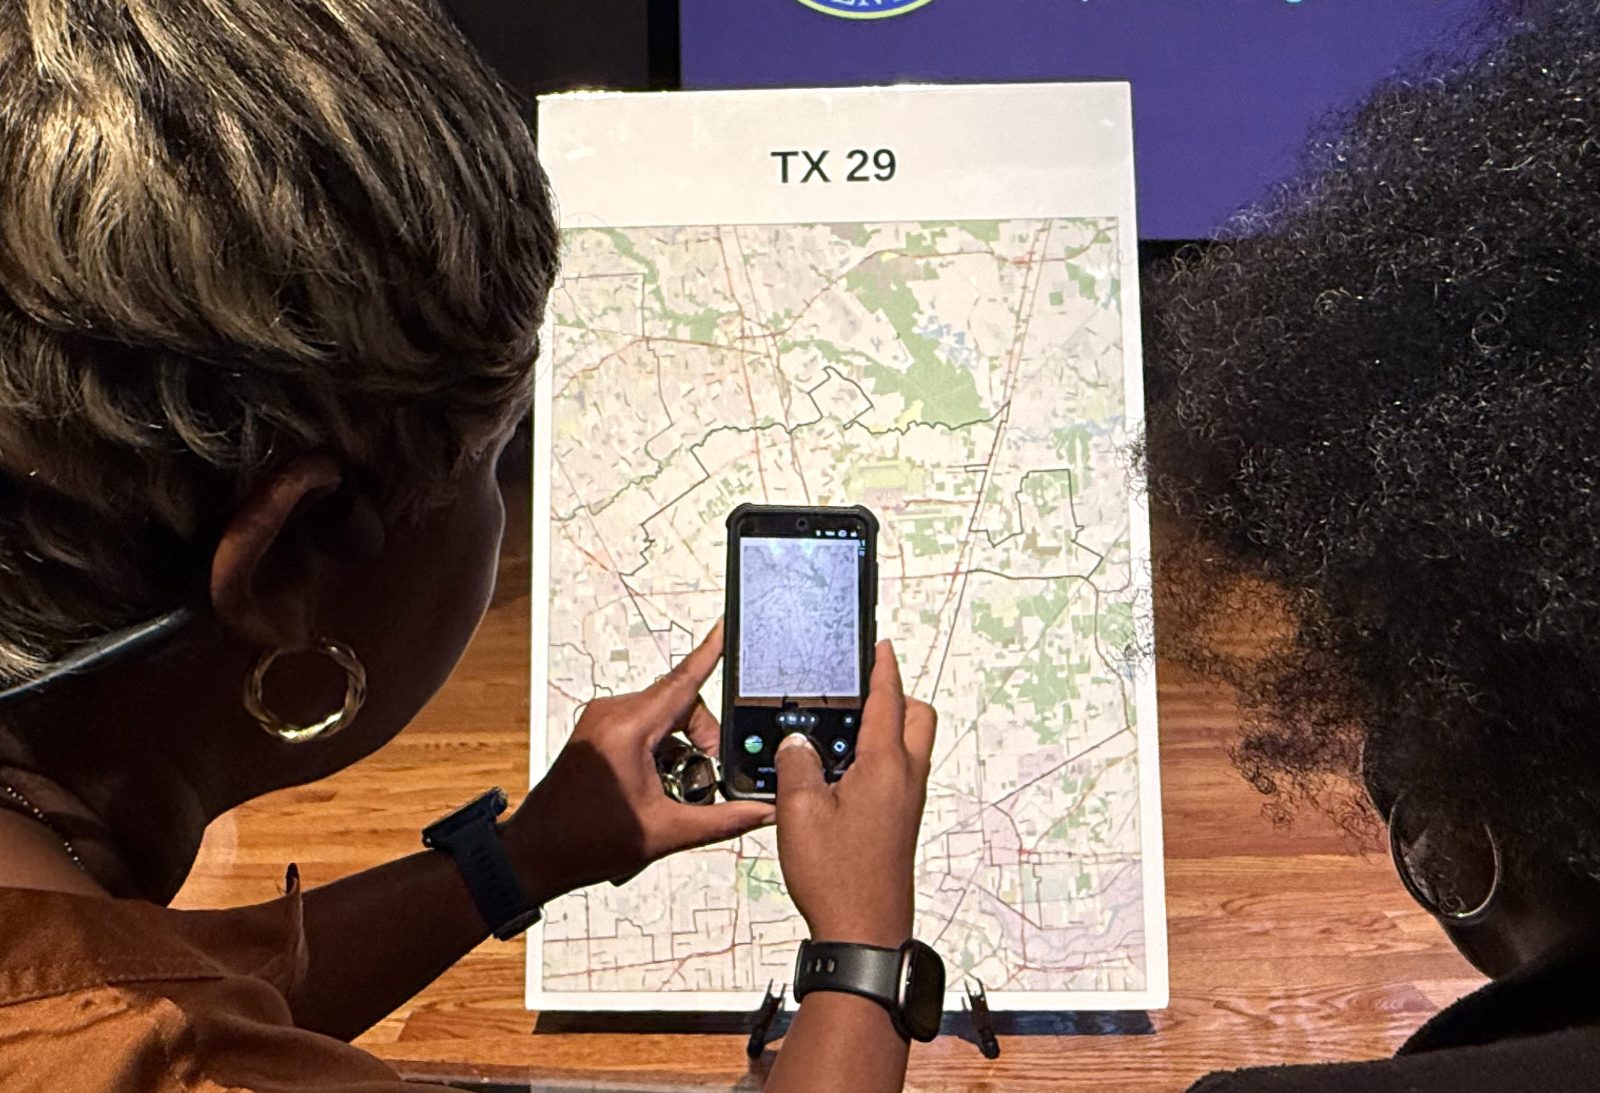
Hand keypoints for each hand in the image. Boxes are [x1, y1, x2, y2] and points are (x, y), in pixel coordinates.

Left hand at [504, 621, 772, 903]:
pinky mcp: (597, 733)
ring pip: (663, 716)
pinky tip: (661, 784)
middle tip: (709, 774)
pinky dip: (662, 749)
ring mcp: (602, 721)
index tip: (727, 626)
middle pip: (679, 703)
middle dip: (703, 736)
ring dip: (682, 746)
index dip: (711, 653)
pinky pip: (644, 725)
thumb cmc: (586, 841)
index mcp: (628, 729)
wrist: (537, 853)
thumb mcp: (666, 832)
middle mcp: (612, 715)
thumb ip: (722, 820)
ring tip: (679, 788)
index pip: (682, 681)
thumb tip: (762, 812)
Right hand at [774, 641, 936, 947]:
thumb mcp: (800, 812)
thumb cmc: (838, 878)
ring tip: (839, 732)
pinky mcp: (899, 823)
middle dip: (894, 696)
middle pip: (916, 718)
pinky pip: (896, 774)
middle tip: (860, 689)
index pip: (889, 699)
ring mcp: (906, 803)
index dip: (883, 668)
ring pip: (908, 748)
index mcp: (886, 766)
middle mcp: (905, 780)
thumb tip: (797, 743)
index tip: (880, 646)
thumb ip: (797, 766)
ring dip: (883, 730)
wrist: (864, 933)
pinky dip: (875, 761)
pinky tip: (837, 775)